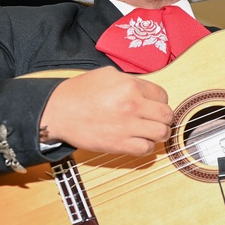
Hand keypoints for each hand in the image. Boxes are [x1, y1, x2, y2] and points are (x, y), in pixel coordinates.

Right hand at [40, 66, 172, 154]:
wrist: (58, 111)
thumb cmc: (79, 92)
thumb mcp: (107, 74)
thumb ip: (130, 81)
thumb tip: (145, 89)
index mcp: (130, 85)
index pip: (162, 95)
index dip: (160, 101)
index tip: (153, 105)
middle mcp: (132, 105)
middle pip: (167, 115)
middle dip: (164, 118)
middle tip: (156, 120)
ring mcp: (127, 126)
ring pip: (162, 133)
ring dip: (159, 133)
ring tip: (151, 132)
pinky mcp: (119, 144)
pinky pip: (146, 149)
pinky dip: (146, 146)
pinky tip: (139, 141)